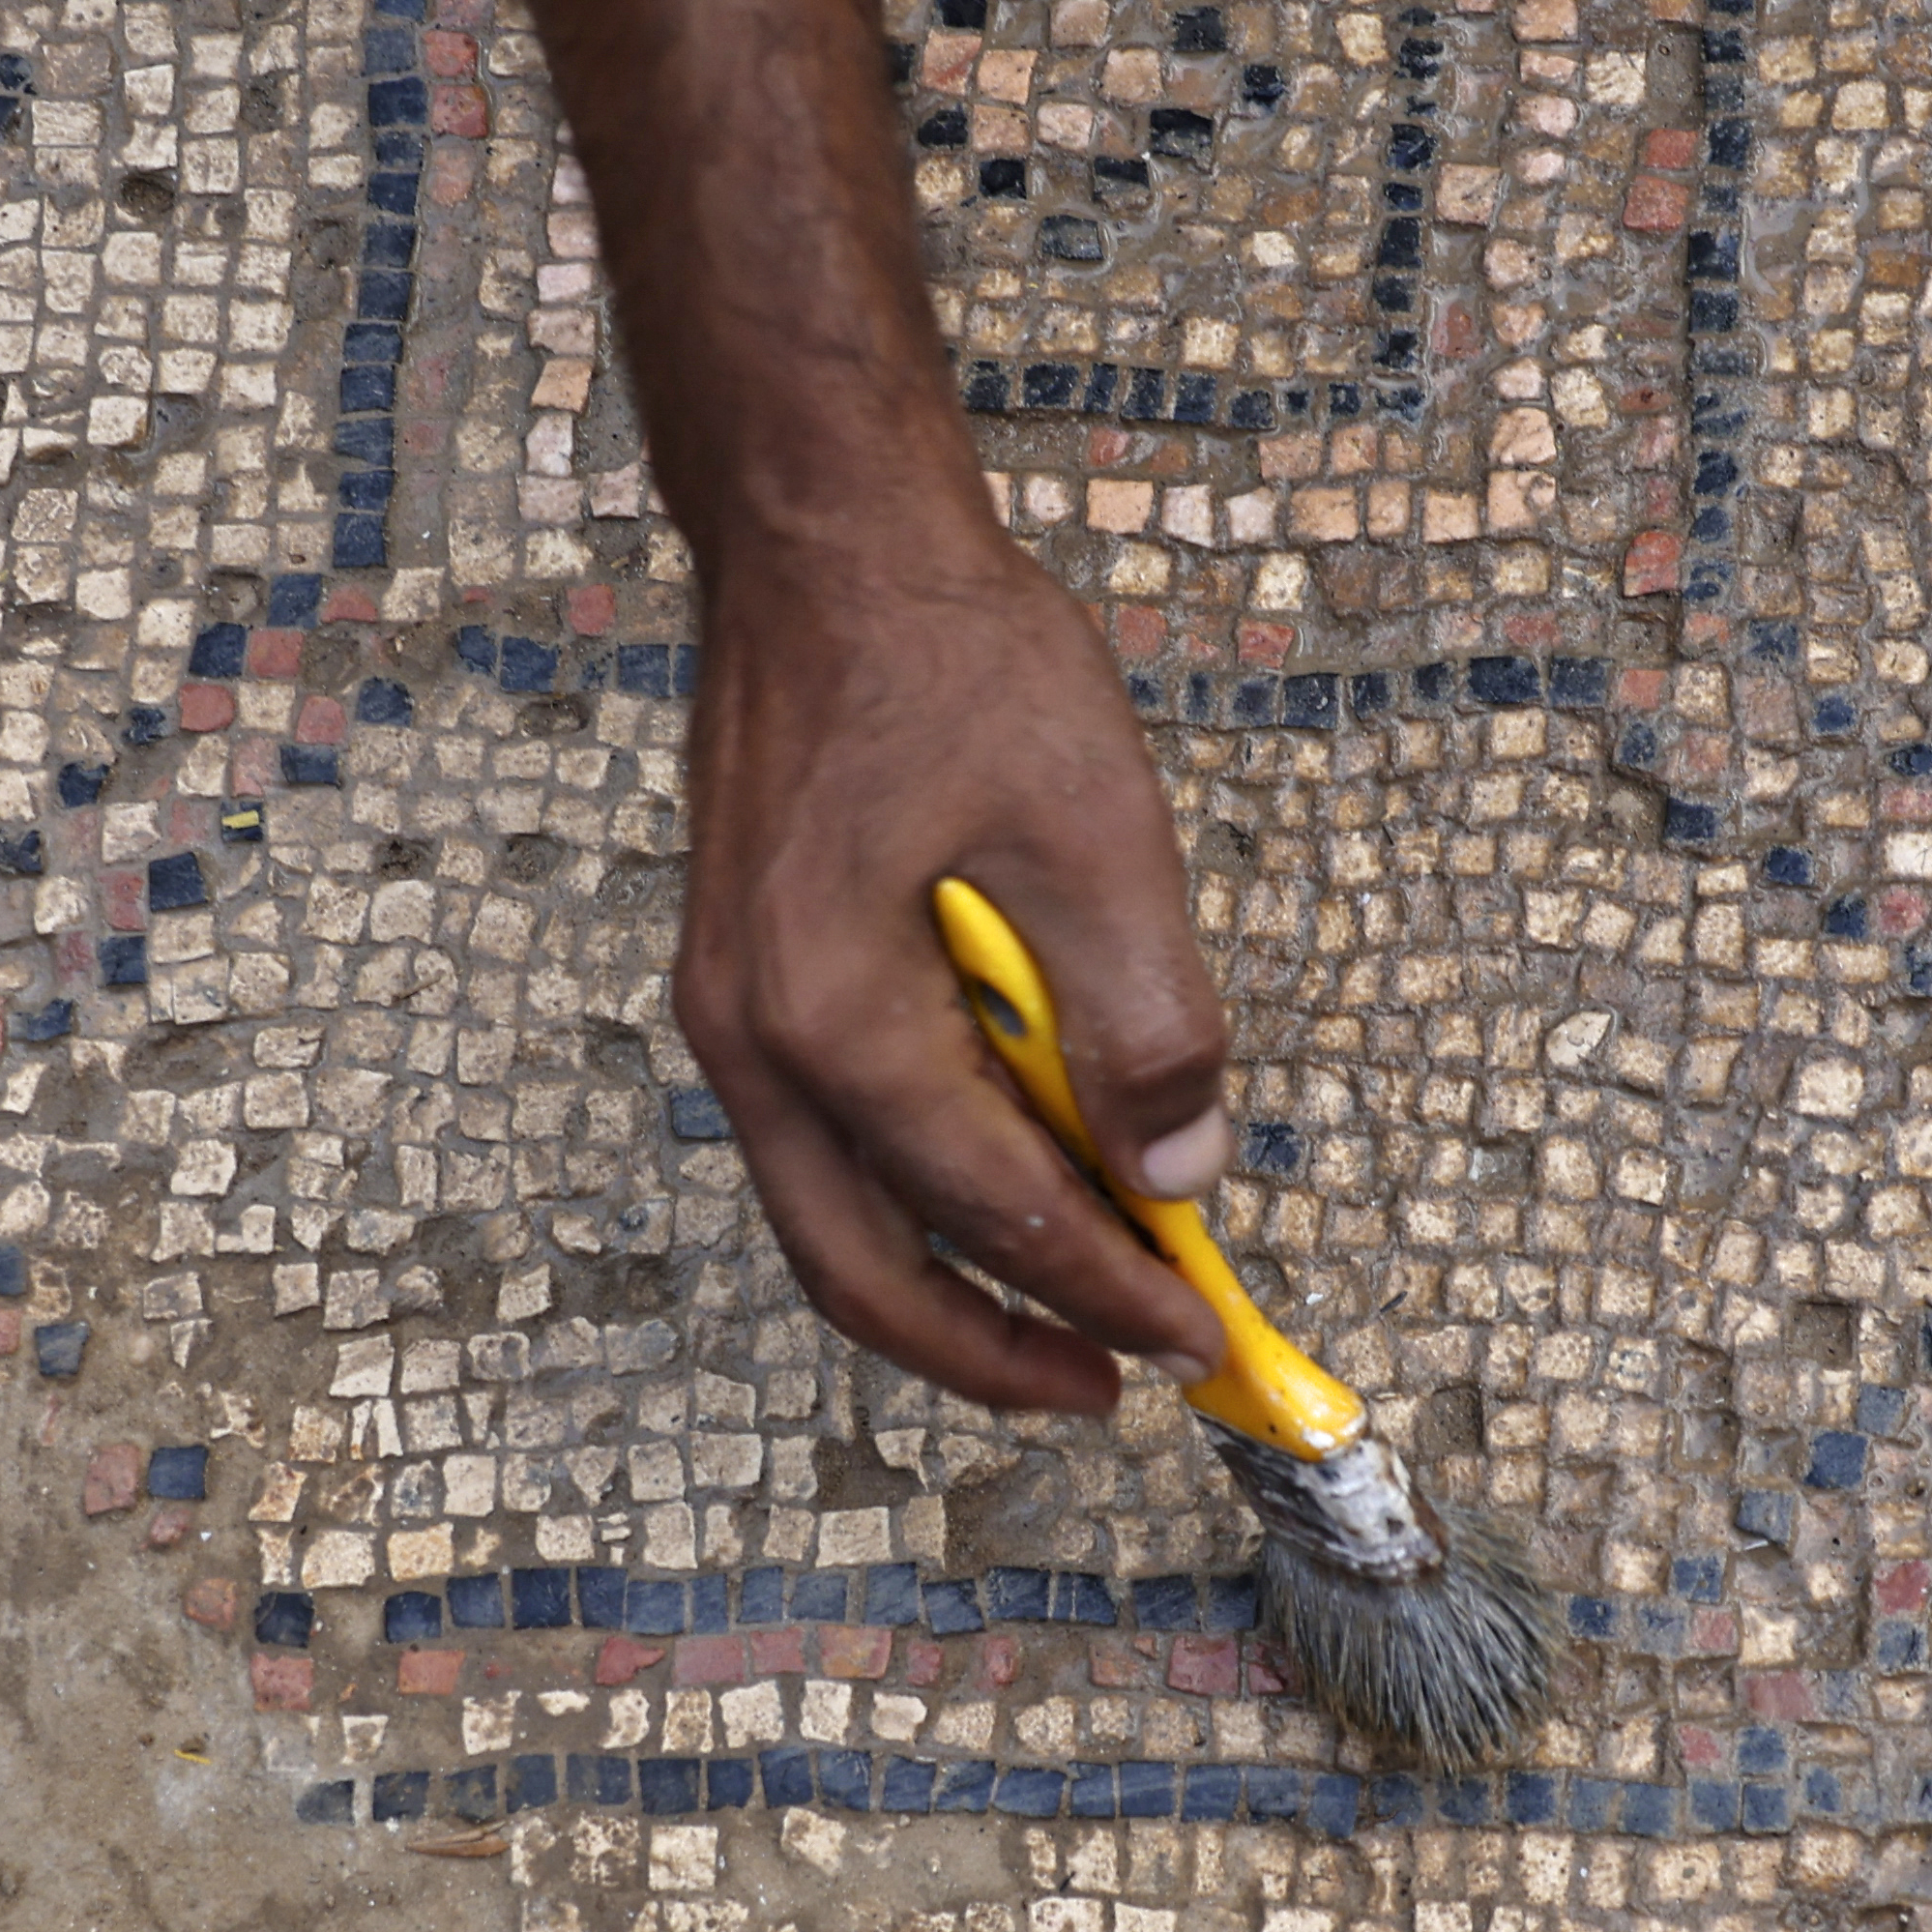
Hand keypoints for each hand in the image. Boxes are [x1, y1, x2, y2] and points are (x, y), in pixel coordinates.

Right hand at [669, 519, 1235, 1419]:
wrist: (824, 546)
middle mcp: (752, 1041)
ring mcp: (730, 1016)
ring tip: (1068, 1317)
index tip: (1201, 1334)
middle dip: (997, 1350)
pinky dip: (914, 1201)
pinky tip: (1003, 1190)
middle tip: (1115, 1386)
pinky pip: (823, 1147)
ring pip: (832, 1221)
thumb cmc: (951, 659)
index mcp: (832, 1016)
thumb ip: (1141, 1017)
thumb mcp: (1095, 828)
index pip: (991, 1209)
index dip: (1107, 1286)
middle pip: (865, 1272)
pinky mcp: (745, 982)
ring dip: (950, 1288)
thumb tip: (1182, 1172)